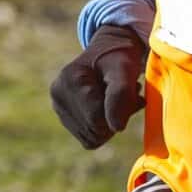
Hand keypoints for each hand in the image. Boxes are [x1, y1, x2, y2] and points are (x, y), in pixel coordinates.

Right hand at [50, 25, 145, 148]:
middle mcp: (58, 95)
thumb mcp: (125, 68)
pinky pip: (90, 140)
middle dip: (117, 116)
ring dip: (112, 122)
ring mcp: (59, 108)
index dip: (122, 110)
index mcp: (69, 79)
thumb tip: (117, 128)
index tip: (133, 89)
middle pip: (95, 130)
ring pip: (93, 138)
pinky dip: (104, 127)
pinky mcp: (66, 118)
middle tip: (128, 94)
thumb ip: (121, 94)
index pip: (97, 118)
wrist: (111, 51)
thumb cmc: (120, 57)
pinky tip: (108, 107)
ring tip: (116, 98)